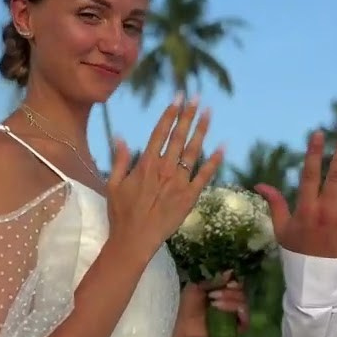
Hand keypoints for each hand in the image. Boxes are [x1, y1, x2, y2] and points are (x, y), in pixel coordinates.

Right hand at [107, 96, 224, 255]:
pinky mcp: (190, 197)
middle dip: (188, 115)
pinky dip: (215, 161)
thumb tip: (120, 136)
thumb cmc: (121, 214)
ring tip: (209, 113)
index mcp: (146, 163)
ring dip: (202, 130)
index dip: (170, 113)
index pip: (160, 131)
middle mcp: (165, 168)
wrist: (134, 240)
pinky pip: (205, 175)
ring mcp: (179, 182)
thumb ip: (120, 159)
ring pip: (193, 151)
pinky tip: (223, 147)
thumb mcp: (114, 184)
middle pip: (179, 136)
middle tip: (197, 97)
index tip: (178, 97)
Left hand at [172, 275, 248, 336]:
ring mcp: (233, 318)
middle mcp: (231, 305)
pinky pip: (245, 321)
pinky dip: (235, 310)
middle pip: (243, 293)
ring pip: (244, 304)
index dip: (235, 282)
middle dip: (229, 292)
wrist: (178, 321)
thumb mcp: (199, 287)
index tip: (227, 282)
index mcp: (223, 294)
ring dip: (230, 300)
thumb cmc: (185, 303)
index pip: (239, 286)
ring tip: (213, 302)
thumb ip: (216, 281)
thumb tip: (231, 272)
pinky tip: (219, 307)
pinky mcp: (234, 330)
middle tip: (212, 294)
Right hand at [255, 127, 336, 258]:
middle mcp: (326, 209)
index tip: (319, 134)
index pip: (309, 175)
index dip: (314, 153)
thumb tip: (259, 184)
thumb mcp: (281, 229)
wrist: (319, 282)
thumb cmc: (298, 254)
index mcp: (305, 208)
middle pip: (335, 175)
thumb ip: (274, 204)